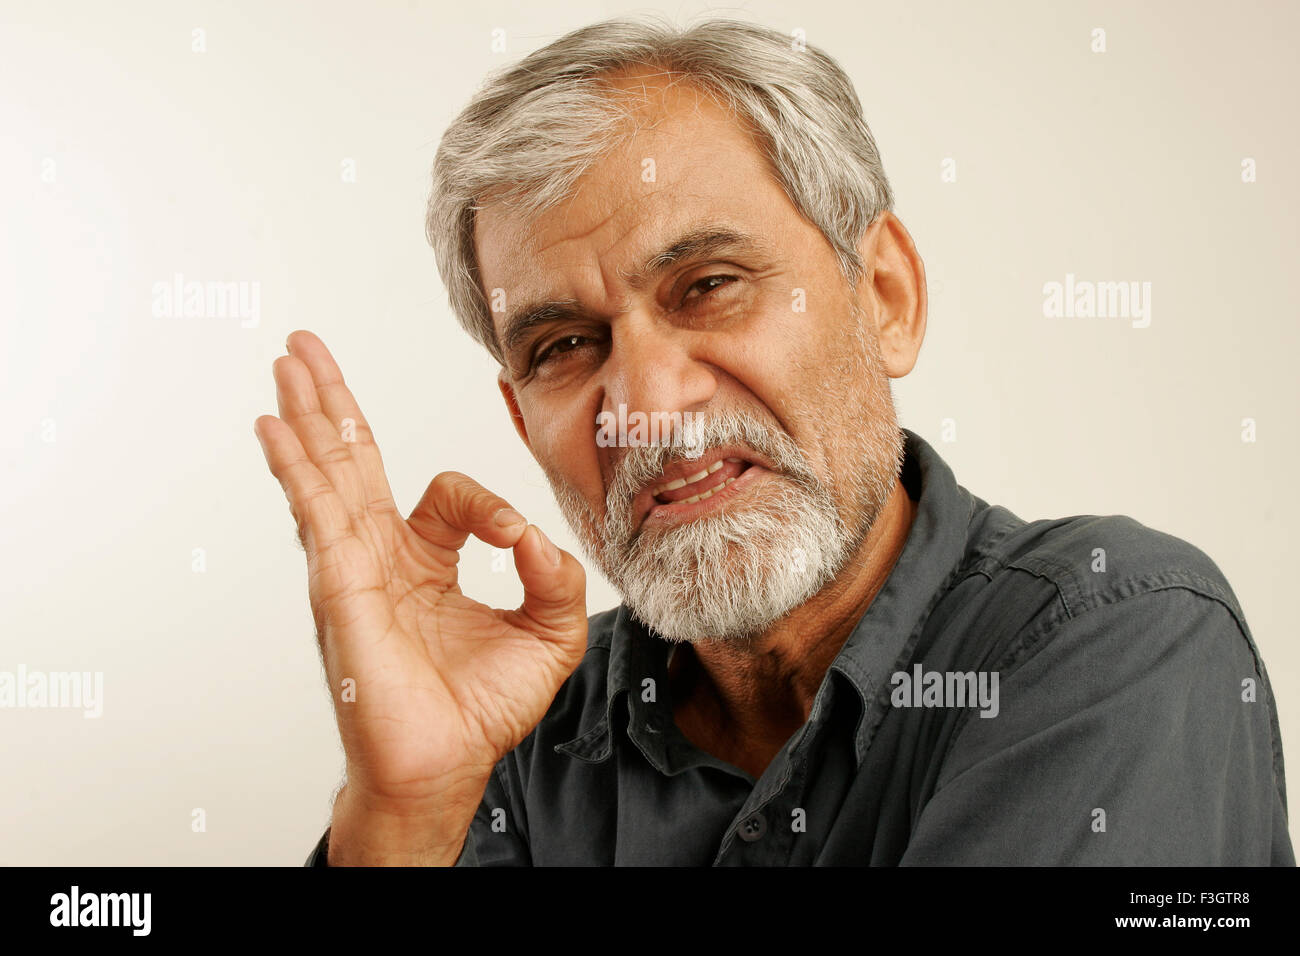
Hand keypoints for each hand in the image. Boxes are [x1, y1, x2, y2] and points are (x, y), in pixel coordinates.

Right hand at [254, 331, 586, 858]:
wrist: (447, 763)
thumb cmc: (483, 708)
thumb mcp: (549, 631)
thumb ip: (554, 574)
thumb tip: (531, 533)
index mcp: (424, 562)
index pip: (443, 493)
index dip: (485, 504)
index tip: (514, 543)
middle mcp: (380, 557)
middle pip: (351, 460)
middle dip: (332, 401)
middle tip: (307, 348)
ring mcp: (353, 567)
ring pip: (328, 472)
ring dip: (309, 412)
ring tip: (291, 360)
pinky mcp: (341, 584)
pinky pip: (317, 512)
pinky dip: (296, 466)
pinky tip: (277, 426)